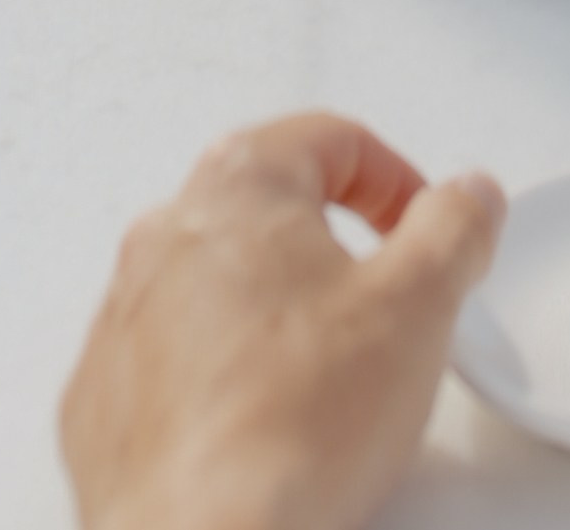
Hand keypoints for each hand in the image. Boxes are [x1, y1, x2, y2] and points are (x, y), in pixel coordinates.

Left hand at [61, 113, 500, 529]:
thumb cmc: (293, 425)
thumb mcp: (419, 304)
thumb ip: (455, 227)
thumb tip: (468, 197)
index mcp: (238, 184)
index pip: (331, 140)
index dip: (395, 182)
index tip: (422, 232)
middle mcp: (165, 234)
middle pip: (270, 210)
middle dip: (334, 250)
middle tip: (382, 310)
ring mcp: (123, 318)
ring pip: (218, 287)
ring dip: (275, 315)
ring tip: (326, 383)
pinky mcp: (101, 399)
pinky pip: (173, 362)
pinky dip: (221, 380)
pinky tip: (264, 429)